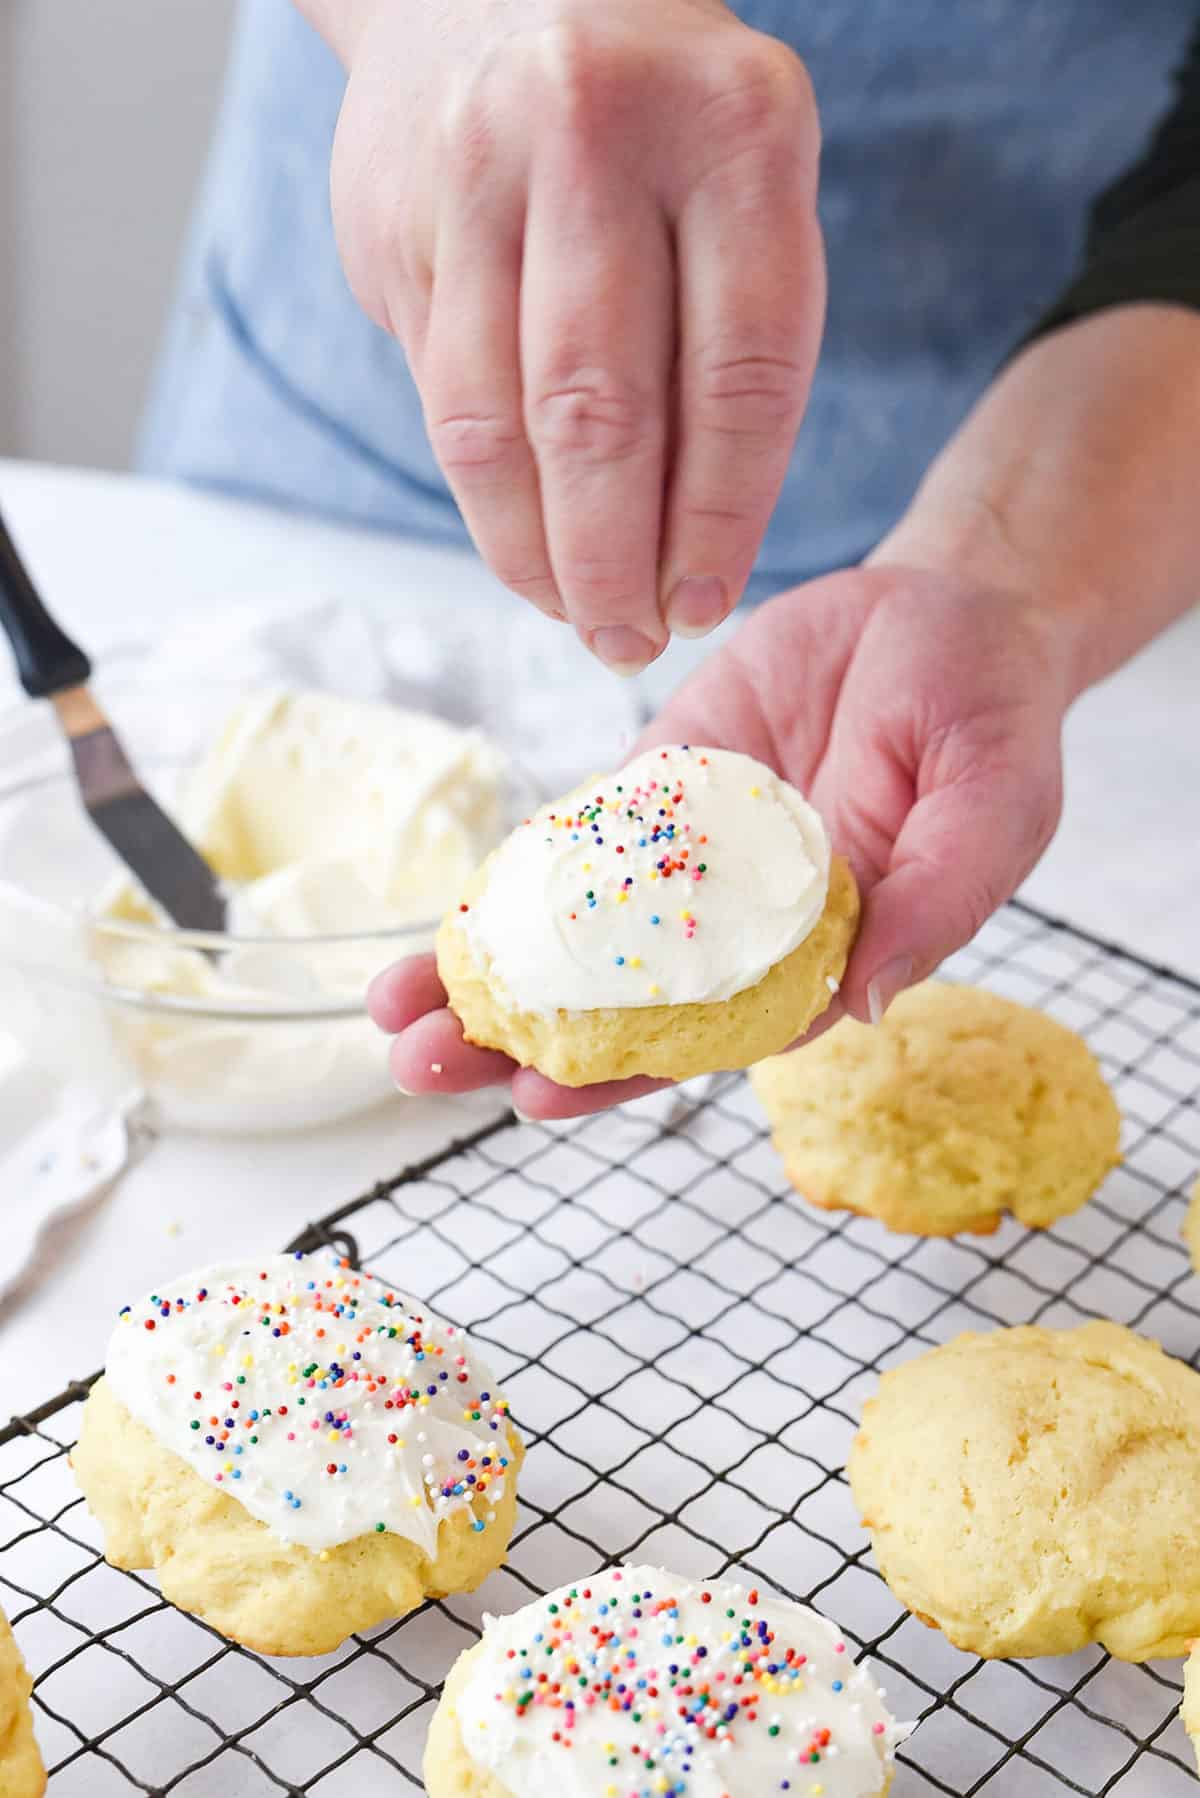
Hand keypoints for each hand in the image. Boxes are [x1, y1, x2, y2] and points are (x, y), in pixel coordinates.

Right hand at [318, 0, 823, 670]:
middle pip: (601, 412)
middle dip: (617, 561)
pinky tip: (523, 545)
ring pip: (496, 424)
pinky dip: (486, 501)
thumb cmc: (662, 125)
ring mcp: (474, 172)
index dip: (724, 517)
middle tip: (632, 640)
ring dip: (536, 554)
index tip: (710, 601)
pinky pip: (443, 401)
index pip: (740, 373)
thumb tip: (690, 562)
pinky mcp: (392, 222)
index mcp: (735, 128)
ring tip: (576, 614)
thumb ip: (734, 345)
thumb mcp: (745, 186)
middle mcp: (596, 133)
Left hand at [368, 563, 1073, 1116]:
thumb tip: (865, 1003)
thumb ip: (935, 903)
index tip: (534, 1099)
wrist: (944, 607)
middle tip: (418, 1068)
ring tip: (393, 1008)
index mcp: (817, 954)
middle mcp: (738, 927)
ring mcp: (686, 861)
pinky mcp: (654, 791)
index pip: (707, 1039)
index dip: (622, 1075)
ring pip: (576, 937)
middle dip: (515, 1042)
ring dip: (487, 975)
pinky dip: (511, 882)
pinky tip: (445, 914)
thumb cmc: (989, 715)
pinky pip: (576, 841)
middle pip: (616, 1007)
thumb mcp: (993, 806)